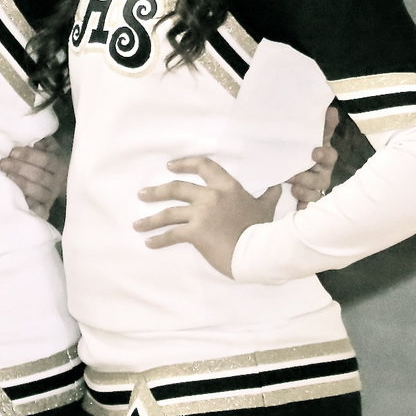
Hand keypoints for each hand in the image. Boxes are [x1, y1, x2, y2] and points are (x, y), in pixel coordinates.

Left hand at [0, 135, 67, 219]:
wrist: (56, 180)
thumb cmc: (46, 160)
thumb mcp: (48, 148)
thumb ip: (44, 143)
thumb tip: (37, 143)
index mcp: (59, 165)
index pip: (46, 160)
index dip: (29, 156)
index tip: (13, 152)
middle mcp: (57, 182)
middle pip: (39, 176)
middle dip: (19, 169)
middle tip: (2, 163)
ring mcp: (51, 197)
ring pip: (38, 192)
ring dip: (21, 184)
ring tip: (7, 177)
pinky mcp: (45, 209)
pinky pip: (39, 210)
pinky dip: (29, 205)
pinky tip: (16, 198)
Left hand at [134, 156, 279, 276]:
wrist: (261, 252)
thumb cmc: (264, 230)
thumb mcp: (266, 208)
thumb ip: (268, 195)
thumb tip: (278, 185)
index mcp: (226, 187)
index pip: (203, 165)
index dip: (184, 163)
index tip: (170, 166)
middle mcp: (211, 196)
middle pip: (176, 188)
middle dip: (157, 191)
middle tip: (143, 194)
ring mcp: (202, 214)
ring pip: (168, 213)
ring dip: (150, 219)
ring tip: (137, 224)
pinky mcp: (196, 232)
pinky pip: (172, 235)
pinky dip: (158, 239)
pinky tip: (149, 243)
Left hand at [287, 105, 338, 208]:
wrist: (288, 161)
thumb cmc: (302, 147)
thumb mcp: (307, 135)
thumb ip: (319, 125)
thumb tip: (332, 110)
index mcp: (323, 156)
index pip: (329, 156)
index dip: (324, 155)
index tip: (314, 152)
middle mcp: (322, 174)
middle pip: (321, 179)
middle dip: (309, 178)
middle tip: (294, 175)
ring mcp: (315, 188)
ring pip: (315, 194)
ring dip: (304, 192)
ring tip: (293, 188)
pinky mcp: (307, 200)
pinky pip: (308, 207)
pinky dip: (303, 208)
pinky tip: (298, 208)